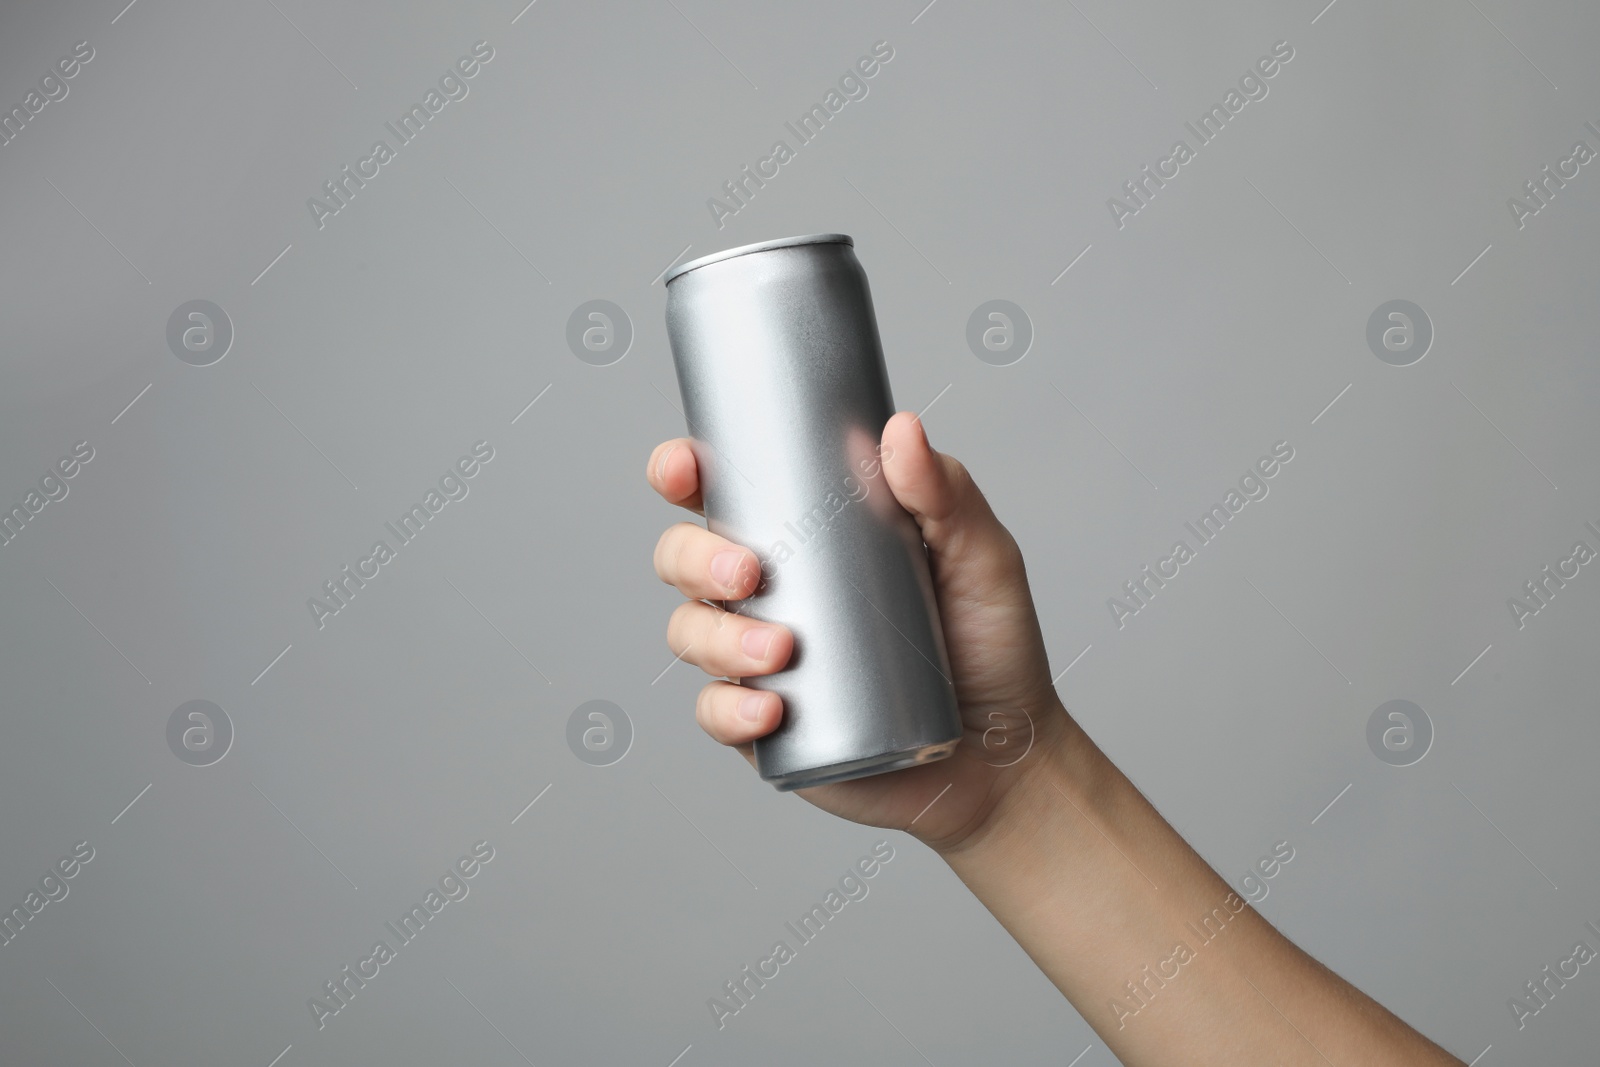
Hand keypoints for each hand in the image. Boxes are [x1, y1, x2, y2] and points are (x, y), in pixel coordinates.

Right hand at [647, 411, 1070, 851]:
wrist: (1004, 754)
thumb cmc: (990, 645)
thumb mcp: (980, 557)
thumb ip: (947, 493)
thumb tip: (901, 429)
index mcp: (806, 535)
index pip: (725, 491)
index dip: (682, 472)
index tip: (682, 468)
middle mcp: (771, 592)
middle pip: (684, 558)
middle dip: (694, 558)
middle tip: (748, 572)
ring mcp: (761, 660)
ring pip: (691, 633)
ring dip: (717, 637)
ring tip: (779, 651)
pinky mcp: (767, 726)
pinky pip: (716, 713)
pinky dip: (730, 710)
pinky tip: (771, 709)